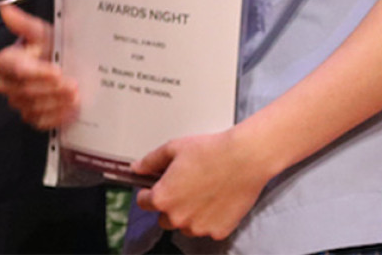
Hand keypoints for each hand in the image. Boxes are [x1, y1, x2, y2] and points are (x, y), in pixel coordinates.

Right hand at [0, 4, 78, 128]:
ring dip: (57, 102)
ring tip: (76, 95)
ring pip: (34, 107)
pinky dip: (57, 116)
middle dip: (51, 88)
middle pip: (25, 90)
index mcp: (5, 61)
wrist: (63, 67)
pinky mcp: (30, 117)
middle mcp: (7, 84)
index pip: (16, 69)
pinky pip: (40, 121)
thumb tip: (6, 11)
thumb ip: (24, 24)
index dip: (37, 72)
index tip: (57, 71)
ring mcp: (18, 102)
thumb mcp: (42, 34)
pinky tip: (71, 109)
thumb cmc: (51, 49)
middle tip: (73, 84)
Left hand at [132, 128, 271, 240]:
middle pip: (164, 218)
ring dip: (188, 215)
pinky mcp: (219, 231)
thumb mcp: (172, 149)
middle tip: (183, 188)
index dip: (148, 192)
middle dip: (169, 205)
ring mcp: (199, 228)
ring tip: (201, 193)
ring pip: (185, 226)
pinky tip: (215, 200)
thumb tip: (137, 168)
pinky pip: (207, 229)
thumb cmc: (210, 152)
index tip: (155, 186)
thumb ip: (150, 161)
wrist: (244, 159)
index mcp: (163, 198)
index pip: (143, 202)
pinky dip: (209, 219)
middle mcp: (178, 218)